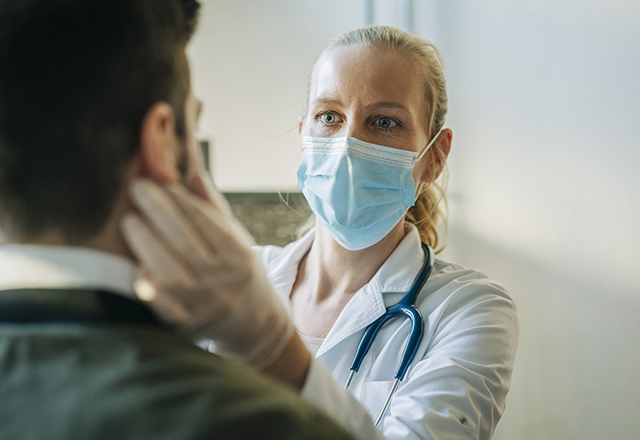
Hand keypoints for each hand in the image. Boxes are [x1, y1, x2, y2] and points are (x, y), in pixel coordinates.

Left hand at [120, 175, 294, 368]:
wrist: (254, 324)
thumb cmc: (239, 272)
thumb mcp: (237, 239)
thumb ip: (212, 208)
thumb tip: (190, 172)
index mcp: (239, 256)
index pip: (208, 222)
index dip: (182, 200)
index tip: (161, 181)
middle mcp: (223, 281)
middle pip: (185, 242)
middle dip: (158, 211)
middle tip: (137, 188)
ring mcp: (204, 305)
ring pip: (170, 273)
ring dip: (146, 244)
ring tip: (130, 220)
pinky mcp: (186, 326)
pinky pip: (162, 306)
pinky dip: (147, 284)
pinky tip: (135, 263)